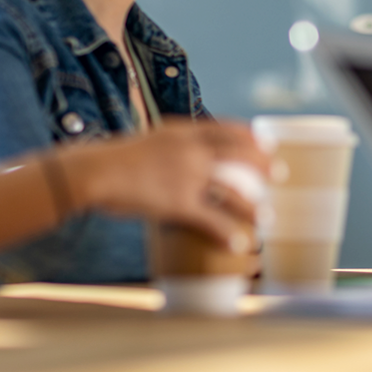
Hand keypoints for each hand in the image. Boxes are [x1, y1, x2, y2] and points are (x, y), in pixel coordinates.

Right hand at [56, 119, 273, 251]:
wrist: (92, 171)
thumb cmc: (113, 159)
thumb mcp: (148, 140)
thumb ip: (169, 145)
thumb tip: (181, 154)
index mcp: (183, 132)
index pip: (227, 129)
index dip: (250, 136)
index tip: (266, 142)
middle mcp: (192, 150)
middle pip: (239, 155)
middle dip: (263, 165)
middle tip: (279, 174)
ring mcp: (188, 176)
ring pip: (233, 190)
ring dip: (253, 205)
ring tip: (266, 217)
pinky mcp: (179, 202)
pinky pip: (212, 219)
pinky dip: (228, 232)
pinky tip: (239, 243)